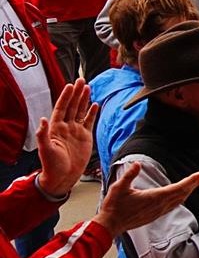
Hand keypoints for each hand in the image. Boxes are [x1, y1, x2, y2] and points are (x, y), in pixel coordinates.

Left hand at [33, 81, 97, 196]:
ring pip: (81, 111)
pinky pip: (89, 122)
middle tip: (81, 80)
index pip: (62, 108)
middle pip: (72, 106)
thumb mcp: (46, 150)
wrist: (63, 177)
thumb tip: (43, 119)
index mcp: (56, 128)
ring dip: (84, 100)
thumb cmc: (52, 165)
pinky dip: (92, 113)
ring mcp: (76, 131)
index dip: (66, 97)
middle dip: (77, 93)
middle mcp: (66, 127)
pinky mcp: (86, 137)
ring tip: (88, 88)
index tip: (70, 86)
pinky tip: (95, 104)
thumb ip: (43, 134)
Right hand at [89, 165, 198, 235]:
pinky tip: (181, 196)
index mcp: (155, 197)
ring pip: (179, 200)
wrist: (110, 225)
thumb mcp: (119, 187)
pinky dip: (181, 198)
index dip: (192, 180)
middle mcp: (160, 205)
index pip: (179, 187)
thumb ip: (129, 175)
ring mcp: (158, 211)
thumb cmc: (114, 206)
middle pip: (183, 193)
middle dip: (194, 183)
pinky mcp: (155, 215)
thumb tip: (136, 163)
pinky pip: (173, 205)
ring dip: (189, 191)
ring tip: (196, 183)